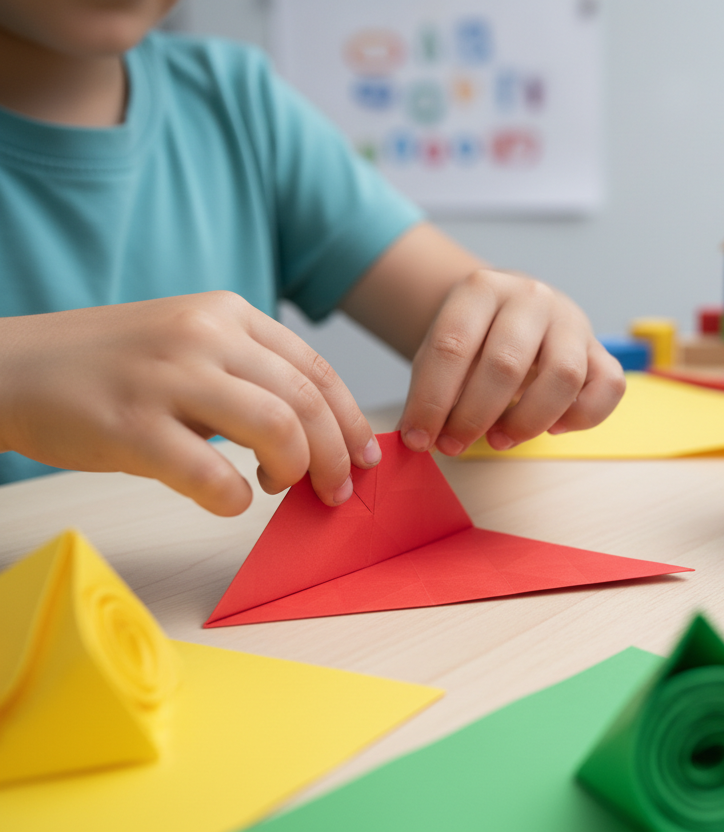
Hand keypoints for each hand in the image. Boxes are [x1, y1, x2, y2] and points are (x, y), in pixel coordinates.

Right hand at [0, 292, 377, 515]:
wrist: (10, 367)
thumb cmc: (108, 366)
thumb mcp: (187, 342)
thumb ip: (248, 374)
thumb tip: (315, 434)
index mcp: (226, 313)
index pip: (317, 369)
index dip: (350, 420)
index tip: (364, 457)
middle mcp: (204, 336)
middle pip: (307, 402)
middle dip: (336, 457)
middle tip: (336, 491)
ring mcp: (167, 378)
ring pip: (277, 431)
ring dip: (295, 473)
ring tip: (279, 487)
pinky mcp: (132, 427)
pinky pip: (214, 476)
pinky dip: (234, 499)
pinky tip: (226, 499)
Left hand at [396, 269, 624, 454]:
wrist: (514, 309)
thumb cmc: (477, 338)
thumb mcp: (446, 349)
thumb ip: (433, 389)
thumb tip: (421, 437)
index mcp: (482, 288)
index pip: (453, 345)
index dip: (432, 399)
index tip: (418, 438)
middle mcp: (532, 297)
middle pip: (506, 363)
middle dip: (474, 416)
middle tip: (454, 445)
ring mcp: (572, 321)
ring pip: (563, 375)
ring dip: (527, 421)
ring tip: (499, 440)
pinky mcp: (601, 349)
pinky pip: (608, 386)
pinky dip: (581, 416)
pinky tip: (552, 428)